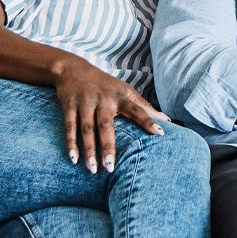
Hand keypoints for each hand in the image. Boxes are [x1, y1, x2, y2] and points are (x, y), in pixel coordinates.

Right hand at [52, 58, 168, 173]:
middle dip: (108, 147)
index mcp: (121, 97)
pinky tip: (73, 159)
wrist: (73, 68)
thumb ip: (144, 106)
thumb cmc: (105, 84)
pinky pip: (70, 127)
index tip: (160, 134)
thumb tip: (167, 120)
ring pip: (87, 129)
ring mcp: (85, 102)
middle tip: (111, 167)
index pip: (138, 110)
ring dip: (89, 150)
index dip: (149, 121)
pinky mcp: (69, 105)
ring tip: (93, 169)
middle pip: (106, 125)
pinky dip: (71, 143)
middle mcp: (104, 100)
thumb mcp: (125, 91)